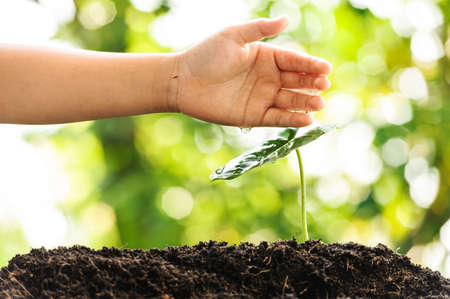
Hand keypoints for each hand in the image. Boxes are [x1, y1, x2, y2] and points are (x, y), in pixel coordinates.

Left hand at [171, 16, 331, 127]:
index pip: (294, 61)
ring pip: (290, 101)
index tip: (327, 69)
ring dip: (306, 103)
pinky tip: (306, 120)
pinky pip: (277, 119)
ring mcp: (262, 98)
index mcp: (266, 57)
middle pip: (296, 82)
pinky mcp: (253, 117)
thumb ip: (260, 29)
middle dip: (312, 84)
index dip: (311, 65)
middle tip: (323, 86)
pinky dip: (291, 120)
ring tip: (319, 104)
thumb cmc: (206, 55)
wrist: (183, 81)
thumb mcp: (234, 36)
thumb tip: (286, 18)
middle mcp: (267, 78)